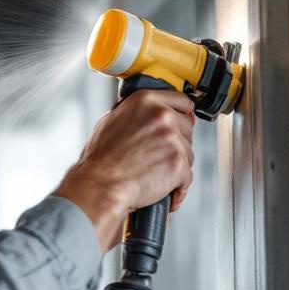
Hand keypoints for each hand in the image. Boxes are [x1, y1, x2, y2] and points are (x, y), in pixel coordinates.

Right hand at [54, 90, 195, 250]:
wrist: (100, 185)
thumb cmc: (100, 159)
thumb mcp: (110, 122)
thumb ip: (135, 114)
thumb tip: (147, 114)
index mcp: (145, 101)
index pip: (182, 102)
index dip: (182, 115)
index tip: (182, 122)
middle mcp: (161, 115)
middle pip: (188, 128)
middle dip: (177, 143)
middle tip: (158, 155)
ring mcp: (172, 139)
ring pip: (188, 153)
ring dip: (176, 165)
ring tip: (154, 173)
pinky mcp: (178, 162)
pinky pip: (187, 176)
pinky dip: (177, 186)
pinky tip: (162, 188)